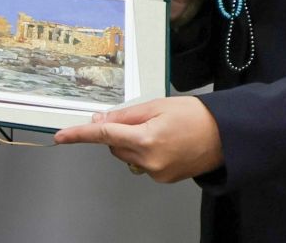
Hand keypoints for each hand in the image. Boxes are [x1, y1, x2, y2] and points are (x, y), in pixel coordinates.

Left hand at [53, 96, 224, 181]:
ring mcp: (156, 173)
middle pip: (114, 146)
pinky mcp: (162, 179)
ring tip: (158, 129)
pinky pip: (141, 163)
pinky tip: (164, 142)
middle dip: (117, 131)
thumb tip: (101, 121)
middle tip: (139, 118)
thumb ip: (126, 115)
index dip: (79, 135)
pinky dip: (144, 152)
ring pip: (126, 155)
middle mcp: (148, 161)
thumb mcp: (157, 106)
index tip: (61, 136)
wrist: (224, 136)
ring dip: (131, 142)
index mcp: (145, 139)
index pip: (103, 136)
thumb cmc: (195, 116)